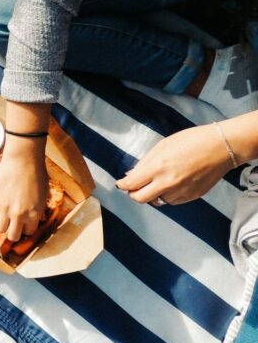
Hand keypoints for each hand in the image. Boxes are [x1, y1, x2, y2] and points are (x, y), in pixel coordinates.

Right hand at [0, 146, 48, 241]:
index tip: (24, 223)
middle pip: (13, 236)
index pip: (29, 232)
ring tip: (3, 217)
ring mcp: (5, 208)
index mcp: (34, 213)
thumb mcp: (45, 194)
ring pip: (0, 229)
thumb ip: (40, 209)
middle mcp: (19, 214)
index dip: (26, 228)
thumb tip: (37, 217)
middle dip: (13, 232)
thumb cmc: (37, 173)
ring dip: (2, 225)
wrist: (22, 159)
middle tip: (13, 225)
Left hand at [116, 125, 232, 204]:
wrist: (222, 147)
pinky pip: (173, 201)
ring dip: (153, 194)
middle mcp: (168, 183)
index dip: (123, 185)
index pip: (131, 184)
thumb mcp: (163, 146)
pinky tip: (172, 184)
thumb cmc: (192, 141)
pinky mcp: (192, 196)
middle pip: (140, 199)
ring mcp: (181, 191)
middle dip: (133, 194)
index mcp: (158, 168)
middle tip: (134, 188)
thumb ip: (145, 162)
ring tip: (158, 182)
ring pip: (157, 201)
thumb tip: (132, 174)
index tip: (121, 184)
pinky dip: (168, 196)